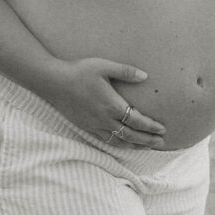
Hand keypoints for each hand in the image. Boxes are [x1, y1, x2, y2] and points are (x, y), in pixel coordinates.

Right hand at [42, 57, 165, 146]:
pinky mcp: (86, 126)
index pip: (137, 121)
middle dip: (147, 140)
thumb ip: (126, 71)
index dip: (151, 127)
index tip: (163, 130)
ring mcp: (94, 125)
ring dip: (135, 145)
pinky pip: (106, 140)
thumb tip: (145, 76)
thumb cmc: (79, 71)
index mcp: (111, 106)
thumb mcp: (104, 66)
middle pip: (130, 135)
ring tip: (147, 147)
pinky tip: (124, 144)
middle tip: (161, 143)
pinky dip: (119, 144)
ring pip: (118, 141)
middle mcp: (104, 119)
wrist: (52, 82)